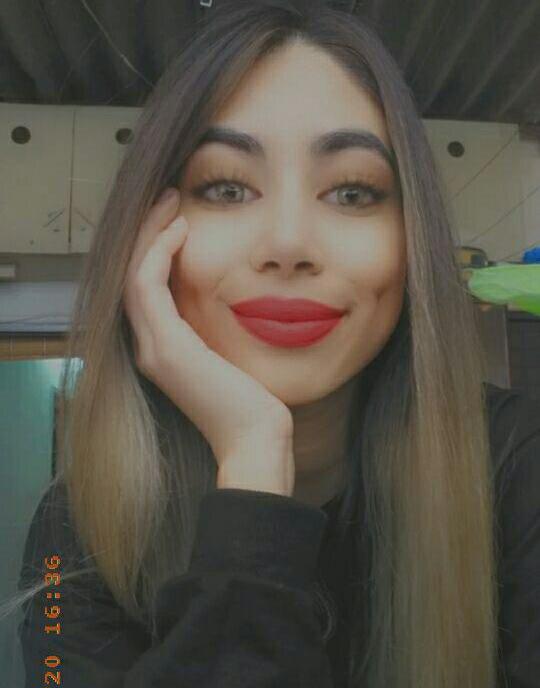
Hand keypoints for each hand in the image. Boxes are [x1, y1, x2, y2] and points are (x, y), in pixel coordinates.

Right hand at [122, 187, 293, 489]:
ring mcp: (152, 348)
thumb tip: (229, 294)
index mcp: (163, 350)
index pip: (147, 288)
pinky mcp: (166, 347)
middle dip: (148, 233)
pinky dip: (160, 252)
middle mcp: (148, 348)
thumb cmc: (254, 401)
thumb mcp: (230, 352)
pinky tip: (182, 230)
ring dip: (150, 234)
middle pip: (134, 275)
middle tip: (170, 198)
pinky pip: (148, 285)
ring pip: (134, 274)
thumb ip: (216, 327)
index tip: (180, 218)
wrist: (256, 438)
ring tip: (172, 201)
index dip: (155, 249)